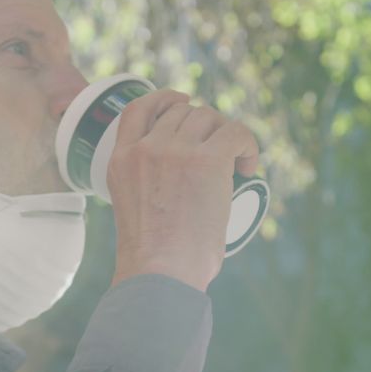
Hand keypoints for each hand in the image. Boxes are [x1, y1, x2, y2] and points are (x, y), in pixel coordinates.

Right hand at [107, 89, 259, 291]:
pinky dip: (248, 145)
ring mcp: (176, 151)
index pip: (138, 108)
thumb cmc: (153, 261)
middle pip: (182, 112)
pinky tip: (249, 165)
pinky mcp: (208, 159)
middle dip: (204, 124)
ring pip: (208, 117)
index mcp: (121, 159)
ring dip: (226, 134)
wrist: (161, 272)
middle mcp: (146, 148)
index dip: (164, 99)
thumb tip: (175, 195)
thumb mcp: (132, 209)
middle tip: (219, 151)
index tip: (183, 103)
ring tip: (236, 162)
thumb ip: (143, 190)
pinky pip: (236, 133)